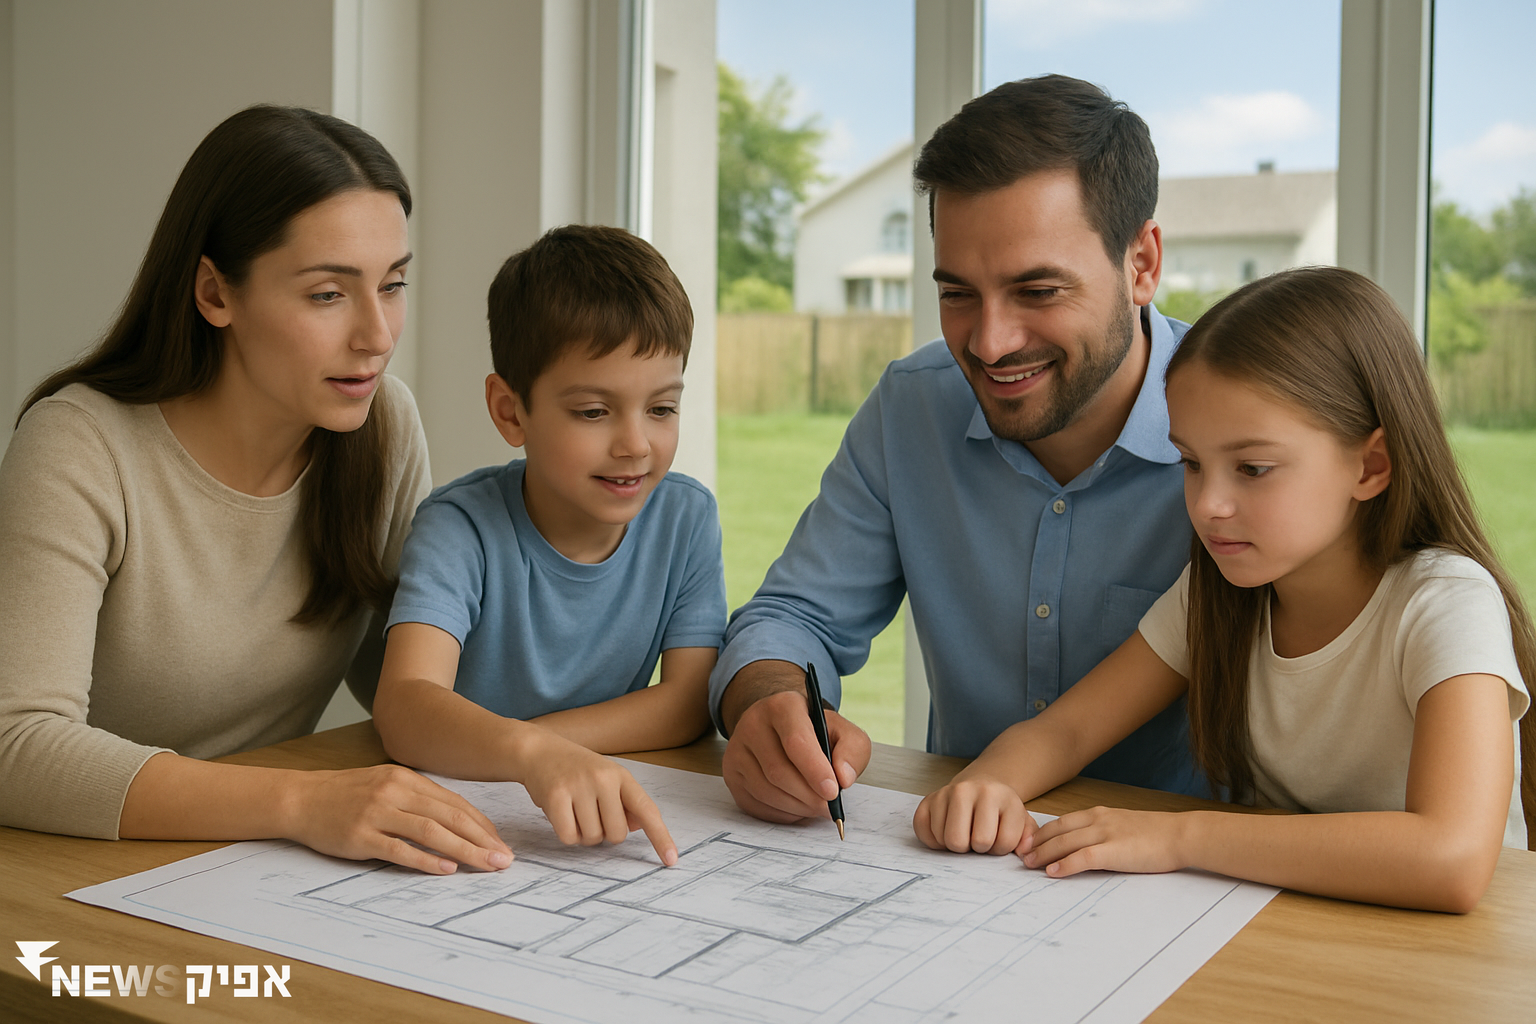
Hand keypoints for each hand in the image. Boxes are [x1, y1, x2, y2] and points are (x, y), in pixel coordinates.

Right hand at [285, 764, 513, 874]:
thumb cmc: (347, 794)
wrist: (300, 798)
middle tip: (505, 859)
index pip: (455, 803)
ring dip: (465, 850)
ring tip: (487, 865)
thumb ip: (419, 800)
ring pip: (431, 832)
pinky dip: (427, 860)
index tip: (500, 842)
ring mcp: (378, 813)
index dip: (482, 824)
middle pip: (450, 816)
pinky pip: (400, 850)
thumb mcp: (387, 785)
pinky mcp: (360, 836)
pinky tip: (447, 868)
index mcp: (407, 779)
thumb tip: (458, 822)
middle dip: (482, 839)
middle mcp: (396, 792)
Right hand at [519, 731, 677, 864]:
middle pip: (617, 834)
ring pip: (592, 838)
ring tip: (574, 810)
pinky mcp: (556, 796)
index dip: (661, 837)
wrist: (540, 751)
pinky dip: (566, 834)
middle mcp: (604, 779)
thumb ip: (625, 802)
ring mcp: (579, 786)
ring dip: (583, 834)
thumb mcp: (607, 779)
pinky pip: (568, 837)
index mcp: (622, 776)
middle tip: (590, 813)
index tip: (671, 859)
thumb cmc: (577, 770)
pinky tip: (560, 814)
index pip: (647, 810)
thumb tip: (638, 826)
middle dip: (604, 833)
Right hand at [722, 689, 870, 822]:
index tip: (833, 792)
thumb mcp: (842, 732)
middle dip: (808, 796)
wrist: (780, 729)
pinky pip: (755, 804)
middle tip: (828, 807)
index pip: (796, 741)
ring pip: (765, 790)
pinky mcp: (731, 774)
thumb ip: (853, 750)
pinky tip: (795, 806)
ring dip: (796, 807)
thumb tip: (843, 778)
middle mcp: (753, 724)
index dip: (815, 770)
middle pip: (778, 771)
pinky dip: (781, 813)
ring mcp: (736, 750)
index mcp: (782, 706)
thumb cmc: (814, 732)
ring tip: (814, 806)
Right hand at [914, 775, 1036, 854]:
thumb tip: (1024, 852)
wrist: (981, 786)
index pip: (1002, 843)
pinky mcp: (928, 799)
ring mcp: (947, 792)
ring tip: (965, 833)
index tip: (998, 837)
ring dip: (956, 845)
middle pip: (970, 842)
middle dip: (976, 849)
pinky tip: (947, 830)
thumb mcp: (1021, 821)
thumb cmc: (1001, 811)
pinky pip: (925, 833)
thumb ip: (1029, 838)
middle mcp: (971, 789)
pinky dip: (935, 840)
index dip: (1001, 849)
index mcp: (1001, 796)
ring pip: (947, 840)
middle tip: (978, 838)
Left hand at [1020, 806, 1186, 876]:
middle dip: (1036, 844)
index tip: (1028, 842)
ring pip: (1065, 843)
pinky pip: (1082, 857)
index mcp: (1098, 814)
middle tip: (1021, 855)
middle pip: (1057, 831)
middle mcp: (1097, 820)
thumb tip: (1085, 846)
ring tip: (1029, 865)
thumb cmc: (1156, 834)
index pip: (1061, 821)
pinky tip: (1052, 873)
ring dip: (1043, 855)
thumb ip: (1103, 832)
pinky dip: (1064, 865)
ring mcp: (1105, 834)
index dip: (1042, 833)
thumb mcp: (1123, 826)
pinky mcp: (1114, 850)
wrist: (1180, 835)